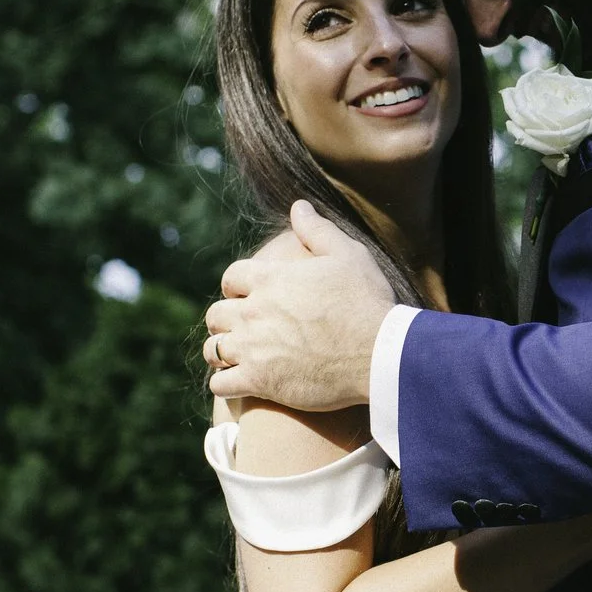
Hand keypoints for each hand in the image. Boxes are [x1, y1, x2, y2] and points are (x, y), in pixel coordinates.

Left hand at [203, 202, 396, 410]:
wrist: (378, 354)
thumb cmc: (366, 302)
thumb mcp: (348, 254)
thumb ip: (317, 230)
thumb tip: (298, 206)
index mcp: (270, 279)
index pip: (231, 277)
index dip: (236, 285)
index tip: (245, 294)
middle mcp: (253, 312)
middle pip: (216, 314)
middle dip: (226, 319)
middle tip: (241, 327)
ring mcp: (252, 348)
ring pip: (214, 349)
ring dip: (221, 351)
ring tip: (234, 356)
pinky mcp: (258, 381)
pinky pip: (220, 385)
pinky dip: (224, 384)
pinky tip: (237, 383)